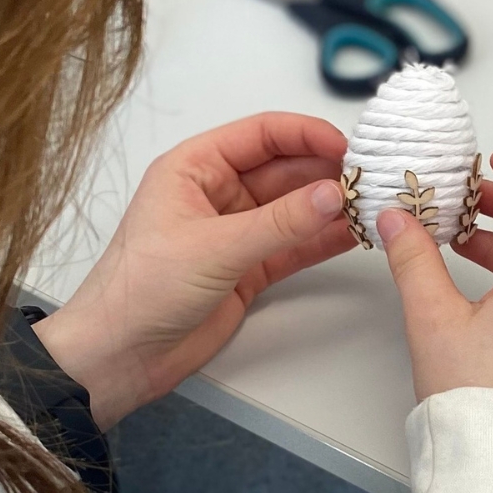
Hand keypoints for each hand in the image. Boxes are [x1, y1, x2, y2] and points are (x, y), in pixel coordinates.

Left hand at [34, 113, 355, 429]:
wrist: (119, 358)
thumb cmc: (143, 290)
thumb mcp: (215, 248)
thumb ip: (280, 222)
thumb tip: (335, 194)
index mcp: (195, 168)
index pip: (261, 135)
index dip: (306, 134)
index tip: (347, 146)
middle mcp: (219, 193)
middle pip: (285, 170)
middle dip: (326, 172)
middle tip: (371, 178)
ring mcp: (238, 231)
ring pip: (296, 208)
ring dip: (332, 206)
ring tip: (374, 205)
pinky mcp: (251, 268)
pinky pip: (296, 244)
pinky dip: (324, 239)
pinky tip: (357, 234)